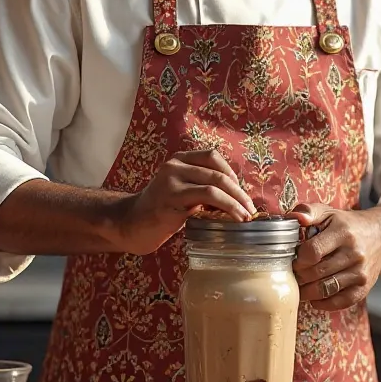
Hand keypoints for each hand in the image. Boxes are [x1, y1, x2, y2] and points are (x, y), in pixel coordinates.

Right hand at [116, 150, 255, 254]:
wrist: (130, 225)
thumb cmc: (160, 212)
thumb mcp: (182, 193)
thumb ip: (202, 188)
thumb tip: (237, 197)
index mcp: (178, 160)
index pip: (212, 156)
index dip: (231, 173)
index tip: (240, 193)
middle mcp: (174, 166)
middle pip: (217, 171)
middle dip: (239, 191)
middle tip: (250, 209)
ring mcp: (171, 181)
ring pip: (215, 185)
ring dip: (236, 201)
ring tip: (246, 216)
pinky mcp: (171, 199)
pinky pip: (207, 199)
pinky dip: (226, 208)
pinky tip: (233, 219)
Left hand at [291, 202, 380, 310]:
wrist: (380, 236)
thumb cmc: (348, 225)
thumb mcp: (329, 212)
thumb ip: (309, 211)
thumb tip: (295, 218)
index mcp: (343, 232)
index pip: (313, 251)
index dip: (298, 258)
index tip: (293, 258)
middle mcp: (354, 253)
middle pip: (316, 272)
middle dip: (299, 276)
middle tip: (293, 274)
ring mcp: (360, 272)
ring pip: (326, 289)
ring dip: (307, 292)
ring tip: (300, 286)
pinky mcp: (364, 287)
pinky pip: (340, 302)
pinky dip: (324, 303)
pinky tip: (315, 297)